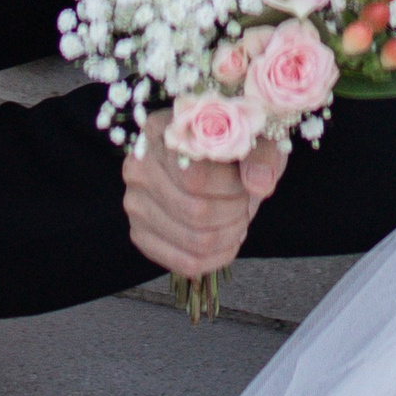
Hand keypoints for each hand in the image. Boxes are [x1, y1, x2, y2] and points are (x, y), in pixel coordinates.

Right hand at [123, 113, 286, 281]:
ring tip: (237, 218)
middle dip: (235, 212)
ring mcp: (134, 204)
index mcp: (160, 132)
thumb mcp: (254, 138)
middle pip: (196, 212)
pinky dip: (217, 257)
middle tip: (244, 203)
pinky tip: (227, 239)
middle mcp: (137, 167)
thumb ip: (261, 155)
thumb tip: (260, 183)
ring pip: (195, 241)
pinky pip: (185, 263)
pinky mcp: (140, 235)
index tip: (246, 182)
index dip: (231, 188)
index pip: (195, 177)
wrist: (220, 160)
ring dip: (230, 235)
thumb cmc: (235, 145)